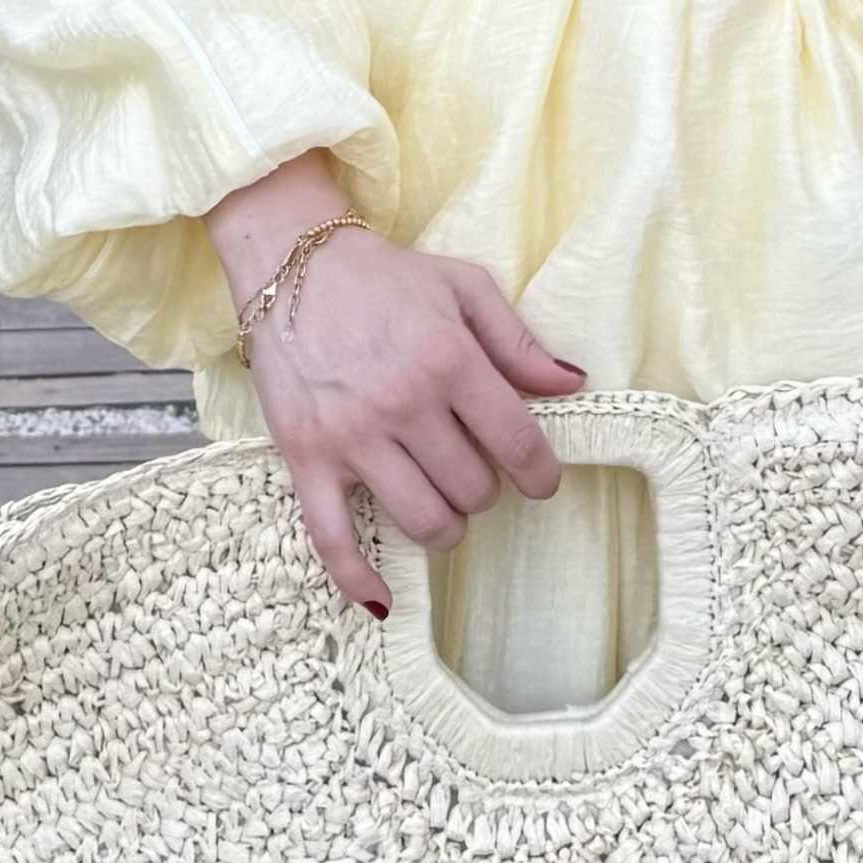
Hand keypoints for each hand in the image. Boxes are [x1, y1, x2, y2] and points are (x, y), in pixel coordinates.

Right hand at [212, 163, 584, 613]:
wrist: (290, 264)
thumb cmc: (383, 277)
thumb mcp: (464, 287)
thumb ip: (519, 343)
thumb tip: (572, 385)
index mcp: (449, 360)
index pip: (517, 444)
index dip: (540, 474)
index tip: (540, 480)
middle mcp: (403, 403)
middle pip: (472, 490)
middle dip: (485, 491)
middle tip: (474, 471)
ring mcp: (351, 436)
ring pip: (421, 519)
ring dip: (444, 525)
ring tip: (442, 503)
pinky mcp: (305, 457)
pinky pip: (332, 537)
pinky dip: (357, 578)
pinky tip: (381, 599)